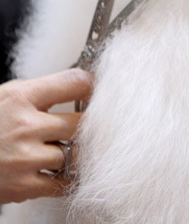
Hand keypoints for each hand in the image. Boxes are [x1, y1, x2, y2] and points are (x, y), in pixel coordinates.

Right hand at [0, 69, 91, 203]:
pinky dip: (69, 178)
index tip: (100, 94)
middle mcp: (25, 126)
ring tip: (74, 149)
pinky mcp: (23, 186)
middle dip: (92, 125)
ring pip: (78, 154)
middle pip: (84, 122)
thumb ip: (41, 94)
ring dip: (80, 153)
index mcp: (21, 97)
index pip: (75, 82)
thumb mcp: (6, 98)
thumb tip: (82, 87)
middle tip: (94, 127)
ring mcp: (24, 158)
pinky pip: (65, 183)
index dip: (94, 86)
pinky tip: (64, 170)